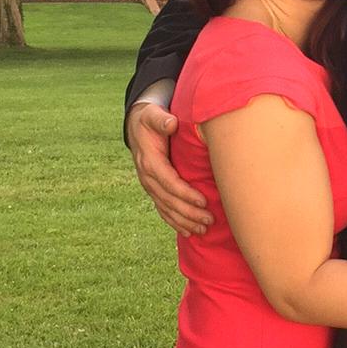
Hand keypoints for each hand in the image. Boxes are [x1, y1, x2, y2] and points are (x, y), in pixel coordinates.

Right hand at [127, 102, 211, 236]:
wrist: (137, 126)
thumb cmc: (150, 119)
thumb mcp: (153, 115)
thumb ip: (161, 119)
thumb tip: (171, 123)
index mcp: (149, 161)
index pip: (168, 182)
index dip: (185, 193)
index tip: (203, 201)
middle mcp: (148, 178)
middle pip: (169, 200)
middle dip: (189, 212)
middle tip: (209, 220)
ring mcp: (150, 186)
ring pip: (166, 209)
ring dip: (184, 221)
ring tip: (203, 230)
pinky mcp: (154, 190)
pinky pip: (163, 210)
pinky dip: (175, 222)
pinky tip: (189, 232)